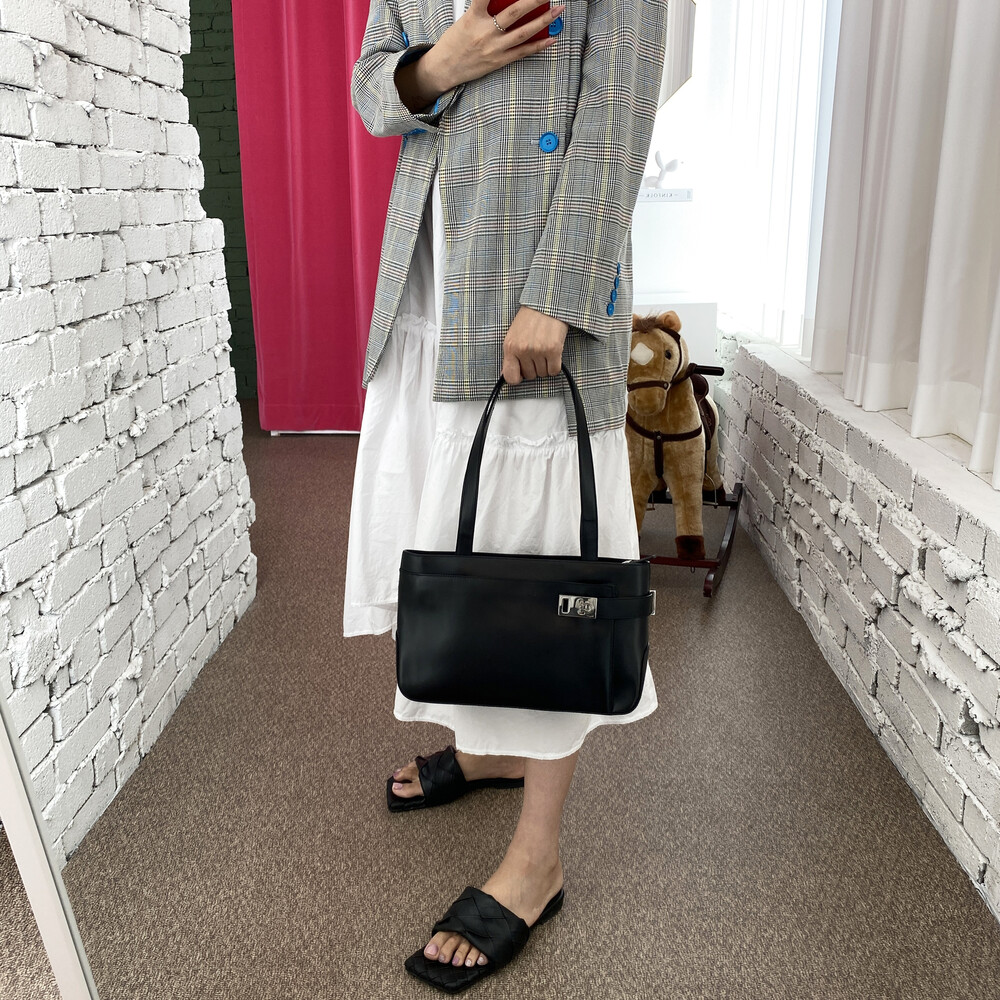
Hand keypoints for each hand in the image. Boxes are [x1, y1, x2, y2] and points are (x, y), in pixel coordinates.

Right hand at [429, 0, 565, 90]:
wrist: (445, 69)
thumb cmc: (455, 42)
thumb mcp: (465, 20)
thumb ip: (484, 10)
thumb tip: (508, 3)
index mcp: (473, 17)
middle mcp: (485, 32)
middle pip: (515, 12)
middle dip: (534, 0)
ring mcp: (494, 48)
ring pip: (524, 32)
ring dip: (544, 21)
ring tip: (558, 11)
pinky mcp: (499, 61)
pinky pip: (523, 52)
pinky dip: (539, 45)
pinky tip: (551, 38)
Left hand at [502, 306, 568, 383]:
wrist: (546, 303)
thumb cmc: (529, 320)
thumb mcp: (513, 336)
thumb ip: (510, 356)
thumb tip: (507, 376)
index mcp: (510, 347)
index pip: (510, 377)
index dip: (517, 378)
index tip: (521, 374)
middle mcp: (523, 350)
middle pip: (530, 376)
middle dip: (533, 367)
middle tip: (536, 353)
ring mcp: (538, 350)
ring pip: (543, 374)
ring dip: (545, 365)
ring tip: (544, 349)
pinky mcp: (553, 350)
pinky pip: (554, 370)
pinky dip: (554, 365)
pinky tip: (553, 353)